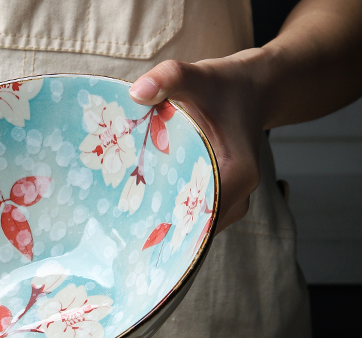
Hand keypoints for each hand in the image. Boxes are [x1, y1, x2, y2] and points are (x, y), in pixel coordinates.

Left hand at [130, 50, 267, 231]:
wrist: (252, 89)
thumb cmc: (225, 85)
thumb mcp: (198, 76)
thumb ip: (169, 78)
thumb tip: (137, 92)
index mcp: (237, 175)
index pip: (197, 217)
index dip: (165, 225)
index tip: (131, 226)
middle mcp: (238, 197)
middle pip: (192, 228)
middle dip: (157, 228)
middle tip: (118, 228)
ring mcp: (230, 204)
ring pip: (192, 227)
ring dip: (163, 223)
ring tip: (126, 220)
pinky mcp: (220, 202)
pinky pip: (192, 219)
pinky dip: (170, 215)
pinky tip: (142, 211)